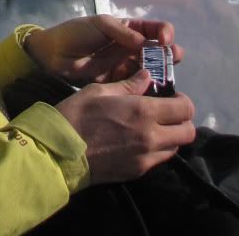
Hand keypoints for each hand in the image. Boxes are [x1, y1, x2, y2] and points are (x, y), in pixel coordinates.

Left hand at [23, 15, 183, 84]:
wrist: (54, 55)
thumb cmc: (76, 33)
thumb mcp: (100, 25)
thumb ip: (123, 32)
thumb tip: (146, 43)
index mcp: (128, 29)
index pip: (154, 29)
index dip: (164, 33)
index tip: (164, 40)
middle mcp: (131, 47)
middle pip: (158, 51)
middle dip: (170, 54)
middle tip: (172, 59)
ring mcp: (126, 66)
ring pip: (151, 70)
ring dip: (162, 73)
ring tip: (168, 77)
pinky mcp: (119, 83)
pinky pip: (139, 86)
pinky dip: (149, 88)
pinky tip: (155, 92)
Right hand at [56, 70, 195, 182]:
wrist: (60, 151)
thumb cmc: (77, 113)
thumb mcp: (99, 90)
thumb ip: (128, 84)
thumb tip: (147, 76)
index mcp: (143, 111)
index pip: (184, 109)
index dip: (183, 101)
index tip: (172, 96)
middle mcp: (152, 136)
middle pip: (188, 133)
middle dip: (182, 120)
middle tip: (166, 112)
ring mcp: (146, 158)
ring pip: (175, 148)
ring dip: (171, 136)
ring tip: (153, 126)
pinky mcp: (138, 172)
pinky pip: (158, 159)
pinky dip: (157, 149)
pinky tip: (139, 140)